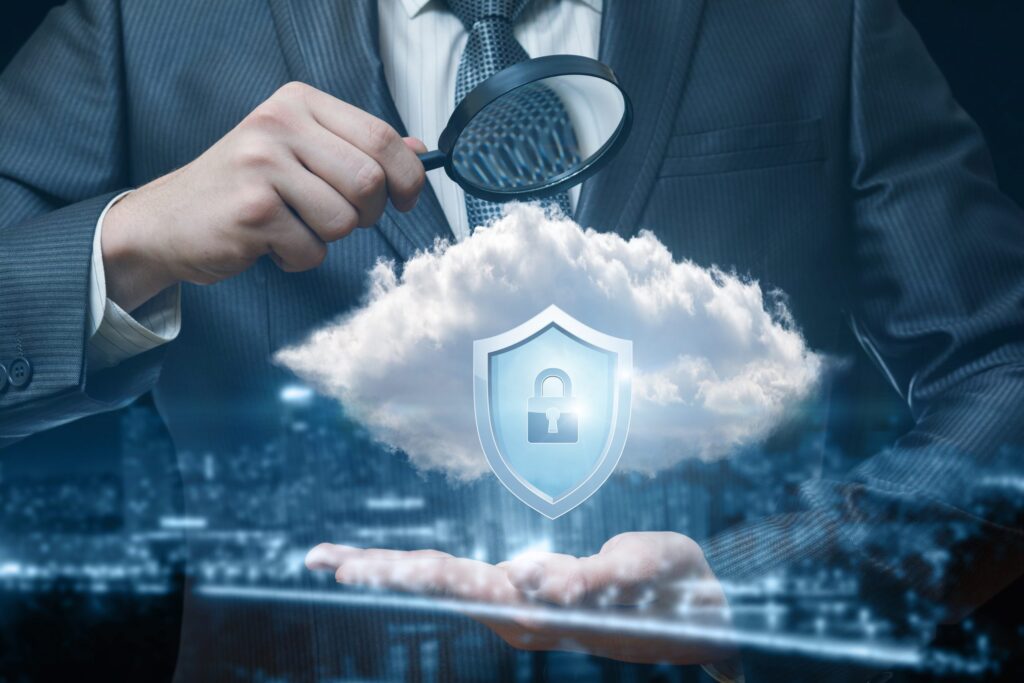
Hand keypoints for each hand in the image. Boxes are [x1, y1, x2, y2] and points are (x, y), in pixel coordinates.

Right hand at [101, 81, 426, 310]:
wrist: (167, 220)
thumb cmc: (242, 187)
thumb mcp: (298, 151)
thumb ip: (356, 148)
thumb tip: (421, 149)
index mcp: (297, 102)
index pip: (381, 136)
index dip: (408, 175)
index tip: (405, 199)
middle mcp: (278, 124)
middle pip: (370, 181)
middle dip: (367, 213)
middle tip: (339, 218)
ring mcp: (262, 165)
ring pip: (345, 221)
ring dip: (327, 239)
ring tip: (293, 226)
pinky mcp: (252, 211)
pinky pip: (311, 250)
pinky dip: (298, 258)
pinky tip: (270, 242)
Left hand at [306, 532, 737, 666]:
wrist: (697, 616)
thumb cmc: (669, 590)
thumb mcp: (636, 577)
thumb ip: (587, 581)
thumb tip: (532, 585)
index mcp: (534, 606)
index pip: (453, 583)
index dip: (400, 570)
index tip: (347, 568)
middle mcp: (519, 609)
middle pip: (435, 583)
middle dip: (378, 571)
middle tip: (319, 559)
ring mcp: (523, 605)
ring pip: (447, 584)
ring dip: (392, 572)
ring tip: (337, 564)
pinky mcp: (535, 594)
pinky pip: (472, 581)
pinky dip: (426, 574)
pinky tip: (391, 572)